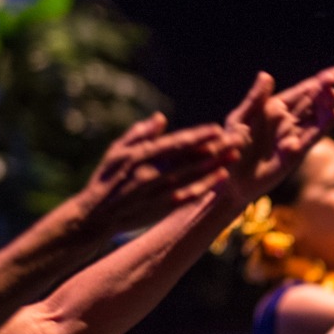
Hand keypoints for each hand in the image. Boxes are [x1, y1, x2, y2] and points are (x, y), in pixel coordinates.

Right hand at [74, 115, 234, 233]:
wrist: (96, 216)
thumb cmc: (107, 179)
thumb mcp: (117, 152)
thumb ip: (140, 134)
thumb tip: (161, 117)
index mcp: (140, 156)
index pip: (175, 144)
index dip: (198, 136)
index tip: (217, 128)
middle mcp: (151, 173)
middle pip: (190, 158)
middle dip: (216, 147)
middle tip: (238, 137)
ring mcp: (159, 192)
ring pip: (193, 175)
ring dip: (216, 164)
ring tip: (236, 153)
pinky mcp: (163, 207)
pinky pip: (189, 194)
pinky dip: (206, 185)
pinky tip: (223, 176)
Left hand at [219, 68, 333, 203]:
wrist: (230, 180)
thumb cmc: (230, 148)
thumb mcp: (239, 119)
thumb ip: (255, 99)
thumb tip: (266, 75)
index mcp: (273, 107)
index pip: (301, 91)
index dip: (319, 81)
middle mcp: (287, 120)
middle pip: (313, 102)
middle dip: (326, 91)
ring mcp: (293, 136)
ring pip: (316, 118)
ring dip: (327, 106)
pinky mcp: (296, 153)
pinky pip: (312, 137)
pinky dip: (323, 126)